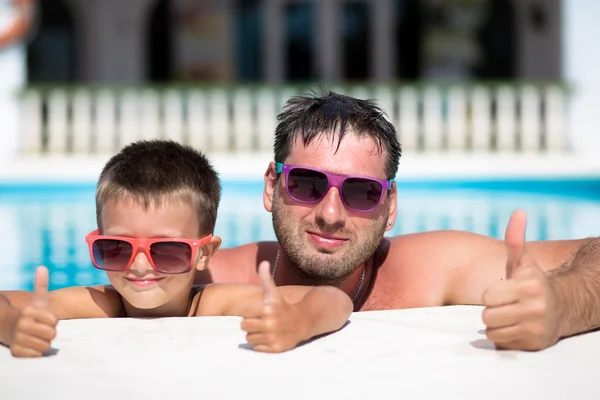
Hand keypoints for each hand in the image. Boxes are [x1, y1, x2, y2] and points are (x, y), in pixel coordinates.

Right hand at [9, 266, 57, 356]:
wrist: (10, 328)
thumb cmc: (30, 314)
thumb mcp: (36, 299)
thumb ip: (41, 284)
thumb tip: (42, 267)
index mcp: (27, 311)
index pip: (54, 321)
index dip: (52, 321)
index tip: (43, 318)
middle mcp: (21, 325)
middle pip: (52, 334)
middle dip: (49, 332)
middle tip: (40, 329)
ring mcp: (17, 339)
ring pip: (46, 346)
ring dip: (44, 342)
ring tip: (35, 337)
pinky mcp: (16, 352)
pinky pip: (38, 355)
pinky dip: (37, 352)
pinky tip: (30, 345)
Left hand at [240, 261, 304, 352]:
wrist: (303, 322)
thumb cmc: (283, 306)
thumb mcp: (273, 293)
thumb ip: (265, 278)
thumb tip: (263, 262)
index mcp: (267, 309)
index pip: (244, 316)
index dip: (250, 314)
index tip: (261, 313)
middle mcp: (269, 324)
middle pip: (244, 328)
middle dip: (252, 325)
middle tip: (263, 322)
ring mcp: (272, 337)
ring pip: (249, 339)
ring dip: (256, 335)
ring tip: (267, 330)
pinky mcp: (275, 348)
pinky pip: (257, 348)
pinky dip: (262, 345)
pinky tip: (271, 338)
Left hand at [482, 210, 560, 350]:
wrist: (560, 308)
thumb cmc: (532, 283)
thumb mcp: (522, 263)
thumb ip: (515, 240)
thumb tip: (518, 212)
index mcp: (528, 287)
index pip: (487, 297)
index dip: (492, 295)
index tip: (504, 292)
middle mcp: (534, 309)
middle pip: (487, 316)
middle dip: (493, 311)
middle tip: (507, 305)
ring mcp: (535, 329)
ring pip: (492, 331)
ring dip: (496, 325)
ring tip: (511, 316)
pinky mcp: (533, 345)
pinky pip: (501, 343)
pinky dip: (504, 337)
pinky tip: (516, 328)